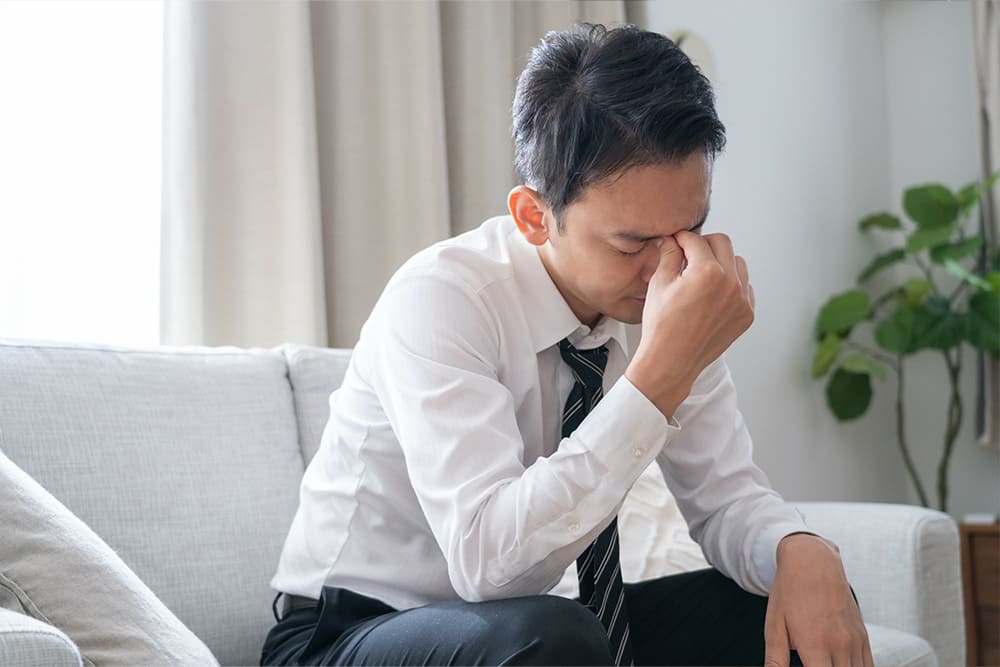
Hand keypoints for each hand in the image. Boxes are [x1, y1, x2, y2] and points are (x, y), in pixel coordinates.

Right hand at [625, 231, 754, 416]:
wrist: (671, 361)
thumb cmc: (661, 326)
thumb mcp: (659, 284)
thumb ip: (669, 255)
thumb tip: (671, 239)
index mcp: (707, 272)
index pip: (696, 239)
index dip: (682, 238)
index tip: (676, 242)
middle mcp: (730, 283)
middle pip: (722, 243)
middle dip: (703, 245)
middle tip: (688, 255)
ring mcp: (742, 300)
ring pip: (737, 263)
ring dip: (720, 262)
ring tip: (700, 276)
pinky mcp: (746, 314)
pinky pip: (744, 287)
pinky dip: (730, 284)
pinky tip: (711, 295)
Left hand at [765, 533, 873, 666]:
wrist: (813, 562)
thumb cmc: (790, 593)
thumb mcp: (774, 626)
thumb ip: (775, 660)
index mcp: (815, 646)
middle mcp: (840, 646)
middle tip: (812, 663)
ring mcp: (855, 641)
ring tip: (824, 662)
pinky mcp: (863, 636)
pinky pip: (868, 665)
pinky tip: (841, 664)